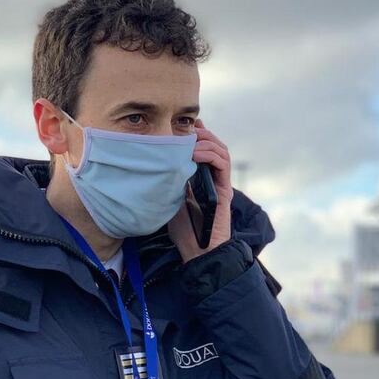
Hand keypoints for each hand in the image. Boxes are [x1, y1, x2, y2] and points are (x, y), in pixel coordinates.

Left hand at [167, 118, 233, 263]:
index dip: (195, 135)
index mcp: (202, 179)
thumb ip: (168, 183)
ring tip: (191, 139)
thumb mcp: (170, 200)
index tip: (181, 126)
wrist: (197, 252)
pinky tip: (195, 154)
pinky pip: (223, 165)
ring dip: (206, 141)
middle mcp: (214, 179)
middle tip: (187, 129)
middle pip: (214, 146)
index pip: (203, 150)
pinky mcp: (225, 191)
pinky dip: (211, 155)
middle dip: (202, 134)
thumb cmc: (184, 231)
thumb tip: (153, 164)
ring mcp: (221, 184)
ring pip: (221, 151)